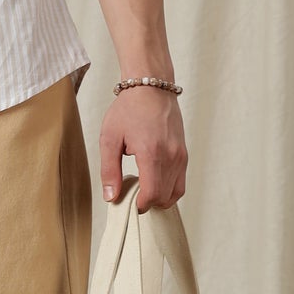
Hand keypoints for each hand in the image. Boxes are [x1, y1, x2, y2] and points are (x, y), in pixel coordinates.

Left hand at [99, 88, 186, 211]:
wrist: (151, 88)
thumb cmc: (129, 109)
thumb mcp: (110, 139)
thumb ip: (109, 171)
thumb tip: (111, 197)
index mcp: (152, 153)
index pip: (152, 194)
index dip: (139, 205)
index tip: (127, 202)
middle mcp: (171, 156)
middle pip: (163, 197)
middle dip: (147, 202)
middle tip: (130, 194)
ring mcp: (181, 156)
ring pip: (174, 193)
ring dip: (158, 198)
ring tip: (141, 188)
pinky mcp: (184, 154)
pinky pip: (180, 183)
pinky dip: (168, 190)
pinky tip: (153, 183)